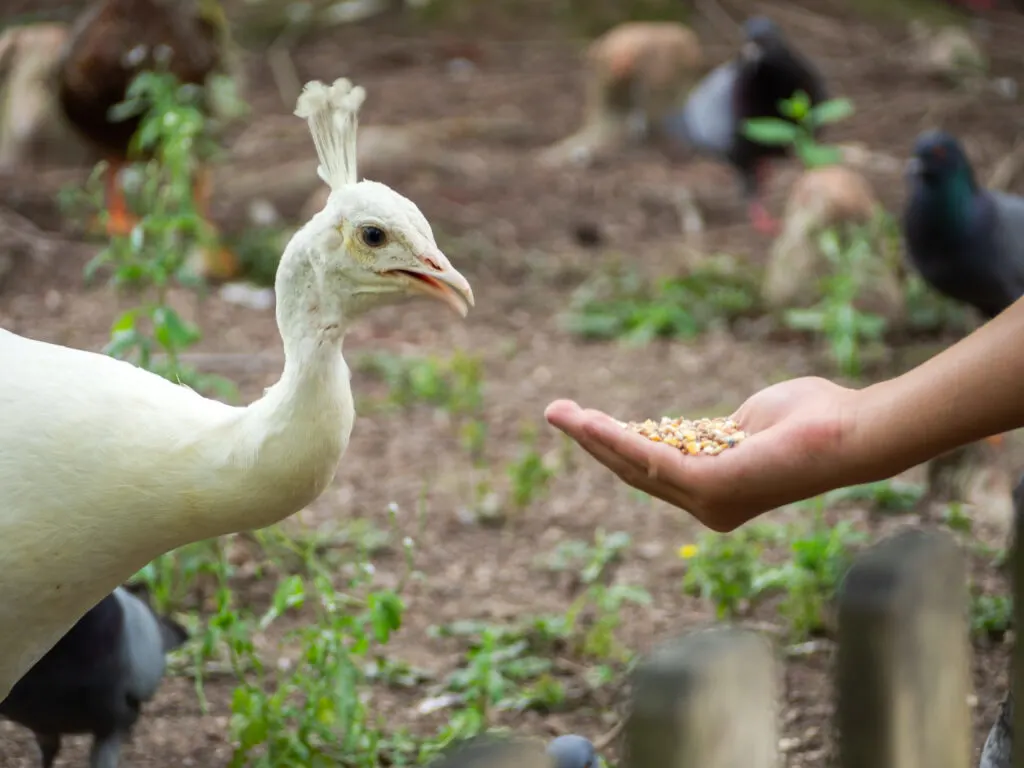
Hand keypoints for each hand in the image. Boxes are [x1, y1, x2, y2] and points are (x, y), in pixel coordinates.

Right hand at [544, 377, 863, 530]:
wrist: (850, 430)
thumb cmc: (813, 419)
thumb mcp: (751, 419)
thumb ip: (720, 428)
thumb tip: (706, 428)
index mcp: (717, 487)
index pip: (654, 466)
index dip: (616, 442)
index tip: (586, 418)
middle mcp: (707, 503)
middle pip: (634, 470)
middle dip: (592, 441)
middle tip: (556, 413)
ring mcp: (707, 499)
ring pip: (634, 465)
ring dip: (592, 438)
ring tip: (559, 414)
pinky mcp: (708, 486)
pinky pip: (650, 459)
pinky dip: (616, 439)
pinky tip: (589, 421)